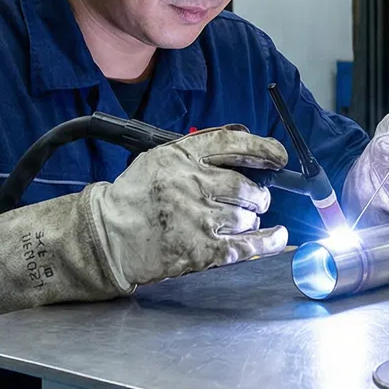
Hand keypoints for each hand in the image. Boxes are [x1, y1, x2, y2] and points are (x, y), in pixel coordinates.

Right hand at [0, 127, 288, 313]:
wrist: (109, 234)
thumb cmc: (138, 194)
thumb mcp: (163, 157)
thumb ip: (202, 146)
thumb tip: (247, 138)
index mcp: (183, 154)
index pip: (234, 145)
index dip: (264, 151)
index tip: (279, 157)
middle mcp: (194, 184)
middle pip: (247, 187)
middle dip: (256, 195)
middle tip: (251, 199)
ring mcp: (199, 219)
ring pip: (248, 216)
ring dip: (250, 218)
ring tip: (238, 220)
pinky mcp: (202, 250)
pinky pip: (248, 245)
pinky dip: (268, 241)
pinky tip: (277, 238)